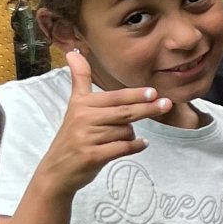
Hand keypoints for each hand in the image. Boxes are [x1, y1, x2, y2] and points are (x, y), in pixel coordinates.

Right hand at [37, 49, 165, 197]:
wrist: (57, 171)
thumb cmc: (72, 137)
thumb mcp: (74, 106)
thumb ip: (79, 80)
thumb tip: (74, 52)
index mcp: (81, 105)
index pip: (114, 97)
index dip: (134, 95)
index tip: (153, 92)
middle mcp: (84, 119)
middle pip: (124, 113)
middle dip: (147, 108)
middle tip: (166, 104)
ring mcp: (88, 138)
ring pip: (125, 132)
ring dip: (131, 135)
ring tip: (123, 138)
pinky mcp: (93, 156)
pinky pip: (123, 148)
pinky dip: (135, 146)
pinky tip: (141, 144)